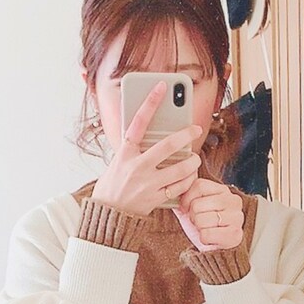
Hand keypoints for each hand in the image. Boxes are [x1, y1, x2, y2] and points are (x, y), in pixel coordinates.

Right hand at [91, 80, 203, 215]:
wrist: (107, 215)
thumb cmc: (112, 185)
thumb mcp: (116, 162)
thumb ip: (131, 149)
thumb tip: (146, 131)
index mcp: (124, 154)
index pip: (138, 123)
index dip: (149, 103)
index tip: (161, 87)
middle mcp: (136, 167)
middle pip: (167, 146)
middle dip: (185, 135)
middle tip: (196, 129)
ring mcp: (147, 184)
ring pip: (179, 169)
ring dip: (192, 162)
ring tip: (195, 158)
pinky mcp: (155, 199)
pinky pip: (179, 187)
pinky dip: (188, 180)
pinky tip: (190, 175)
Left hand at [175, 178, 243, 252]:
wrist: (215, 245)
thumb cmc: (205, 223)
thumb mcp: (195, 205)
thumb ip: (186, 195)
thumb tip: (174, 190)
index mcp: (223, 190)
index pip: (199, 186)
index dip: (187, 199)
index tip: (187, 208)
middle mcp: (234, 201)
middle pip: (197, 205)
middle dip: (193, 216)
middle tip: (199, 221)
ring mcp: (237, 218)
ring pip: (201, 220)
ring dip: (198, 227)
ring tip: (205, 228)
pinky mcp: (235, 235)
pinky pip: (206, 235)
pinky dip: (203, 239)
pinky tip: (210, 237)